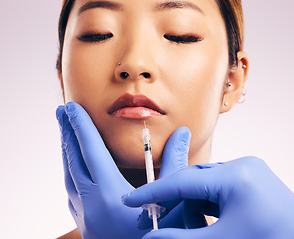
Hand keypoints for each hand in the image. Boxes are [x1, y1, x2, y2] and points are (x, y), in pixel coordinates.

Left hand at [56, 102, 190, 238]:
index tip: (70, 107)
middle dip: (67, 132)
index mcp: (110, 194)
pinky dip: (70, 172)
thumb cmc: (161, 236)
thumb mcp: (173, 201)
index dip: (80, 126)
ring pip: (68, 175)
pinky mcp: (85, 223)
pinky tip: (74, 167)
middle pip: (72, 159)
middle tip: (61, 111)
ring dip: (67, 151)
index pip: (90, 150)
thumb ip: (176, 165)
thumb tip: (183, 134)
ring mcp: (85, 215)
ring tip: (66, 133)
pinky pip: (71, 191)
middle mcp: (91, 203)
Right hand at [123, 157, 293, 238]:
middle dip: (173, 203)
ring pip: (204, 184)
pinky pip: (217, 187)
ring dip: (191, 206)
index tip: (130, 199)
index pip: (183, 182)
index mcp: (238, 178)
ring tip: (188, 228)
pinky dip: (206, 203)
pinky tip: (202, 221)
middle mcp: (243, 166)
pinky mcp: (250, 178)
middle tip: (154, 220)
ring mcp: (248, 170)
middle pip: (192, 181)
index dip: (153, 193)